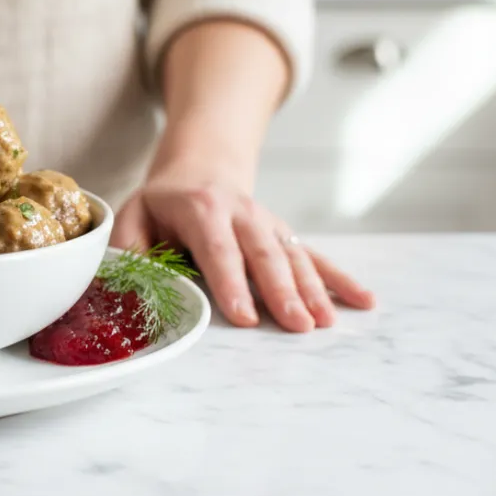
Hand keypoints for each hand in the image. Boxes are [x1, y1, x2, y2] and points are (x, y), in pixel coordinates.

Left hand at [113, 161, 374, 331]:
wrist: (200, 169)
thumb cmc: (162, 204)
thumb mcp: (133, 216)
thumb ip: (131, 250)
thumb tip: (131, 287)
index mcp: (202, 209)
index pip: (218, 249)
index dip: (231, 283)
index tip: (245, 318)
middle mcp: (243, 214)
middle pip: (265, 254)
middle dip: (282, 291)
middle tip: (296, 325)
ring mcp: (270, 224)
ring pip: (294, 257)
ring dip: (313, 290)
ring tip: (325, 323)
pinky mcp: (285, 235)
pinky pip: (315, 256)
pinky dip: (340, 279)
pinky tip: (364, 300)